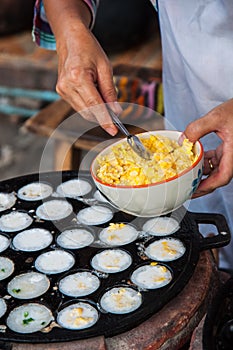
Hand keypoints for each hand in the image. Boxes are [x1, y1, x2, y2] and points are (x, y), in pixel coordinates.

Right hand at [43, 0, 118, 135]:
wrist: (70, 39)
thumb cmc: (89, 49)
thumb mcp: (105, 67)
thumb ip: (110, 91)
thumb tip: (116, 111)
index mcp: (78, 77)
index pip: (94, 105)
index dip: (105, 120)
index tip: (113, 130)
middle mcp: (67, 85)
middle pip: (88, 111)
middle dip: (103, 116)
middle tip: (116, 116)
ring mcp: (62, 89)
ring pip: (83, 111)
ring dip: (96, 111)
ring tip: (105, 99)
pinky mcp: (61, 91)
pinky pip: (78, 106)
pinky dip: (89, 106)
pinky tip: (95, 96)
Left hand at [183, 99, 232, 196]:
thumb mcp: (216, 117)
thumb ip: (197, 128)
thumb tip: (182, 141)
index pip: (222, 177)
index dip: (207, 186)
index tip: (193, 191)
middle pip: (218, 177)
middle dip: (202, 183)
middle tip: (186, 187)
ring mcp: (232, 154)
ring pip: (216, 169)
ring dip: (202, 171)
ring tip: (187, 173)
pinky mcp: (230, 148)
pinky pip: (217, 160)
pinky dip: (206, 161)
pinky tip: (195, 157)